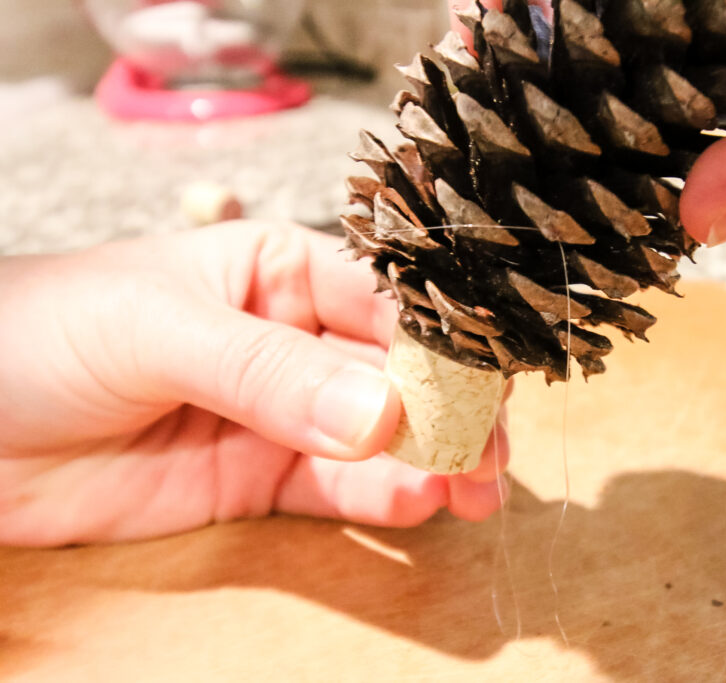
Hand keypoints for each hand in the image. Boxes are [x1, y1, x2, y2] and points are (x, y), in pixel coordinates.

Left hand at [0, 221, 508, 546]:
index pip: (382, 300)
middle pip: (397, 373)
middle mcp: (294, 341)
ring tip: (478, 489)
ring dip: (431, 462)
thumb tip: (380, 415)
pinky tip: (421, 504)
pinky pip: (337, 491)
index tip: (483, 385)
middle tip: (491, 453)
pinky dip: (381, 499)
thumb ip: (267, 373)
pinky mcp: (259, 480)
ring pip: (379, 439)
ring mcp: (282, 416)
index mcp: (277, 271)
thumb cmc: (41, 335)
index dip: (438, 339)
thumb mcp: (157, 331)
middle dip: (449, 410)